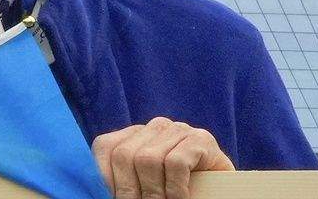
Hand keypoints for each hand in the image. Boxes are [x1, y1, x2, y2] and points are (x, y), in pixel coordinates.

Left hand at [91, 117, 234, 198]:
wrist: (222, 192)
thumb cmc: (180, 191)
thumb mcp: (145, 184)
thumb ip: (124, 182)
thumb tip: (95, 192)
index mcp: (135, 134)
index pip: (105, 147)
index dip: (105, 179)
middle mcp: (155, 126)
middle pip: (124, 155)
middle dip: (129, 191)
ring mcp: (179, 129)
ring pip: (147, 159)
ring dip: (153, 194)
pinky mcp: (201, 139)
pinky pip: (175, 163)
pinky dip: (174, 189)